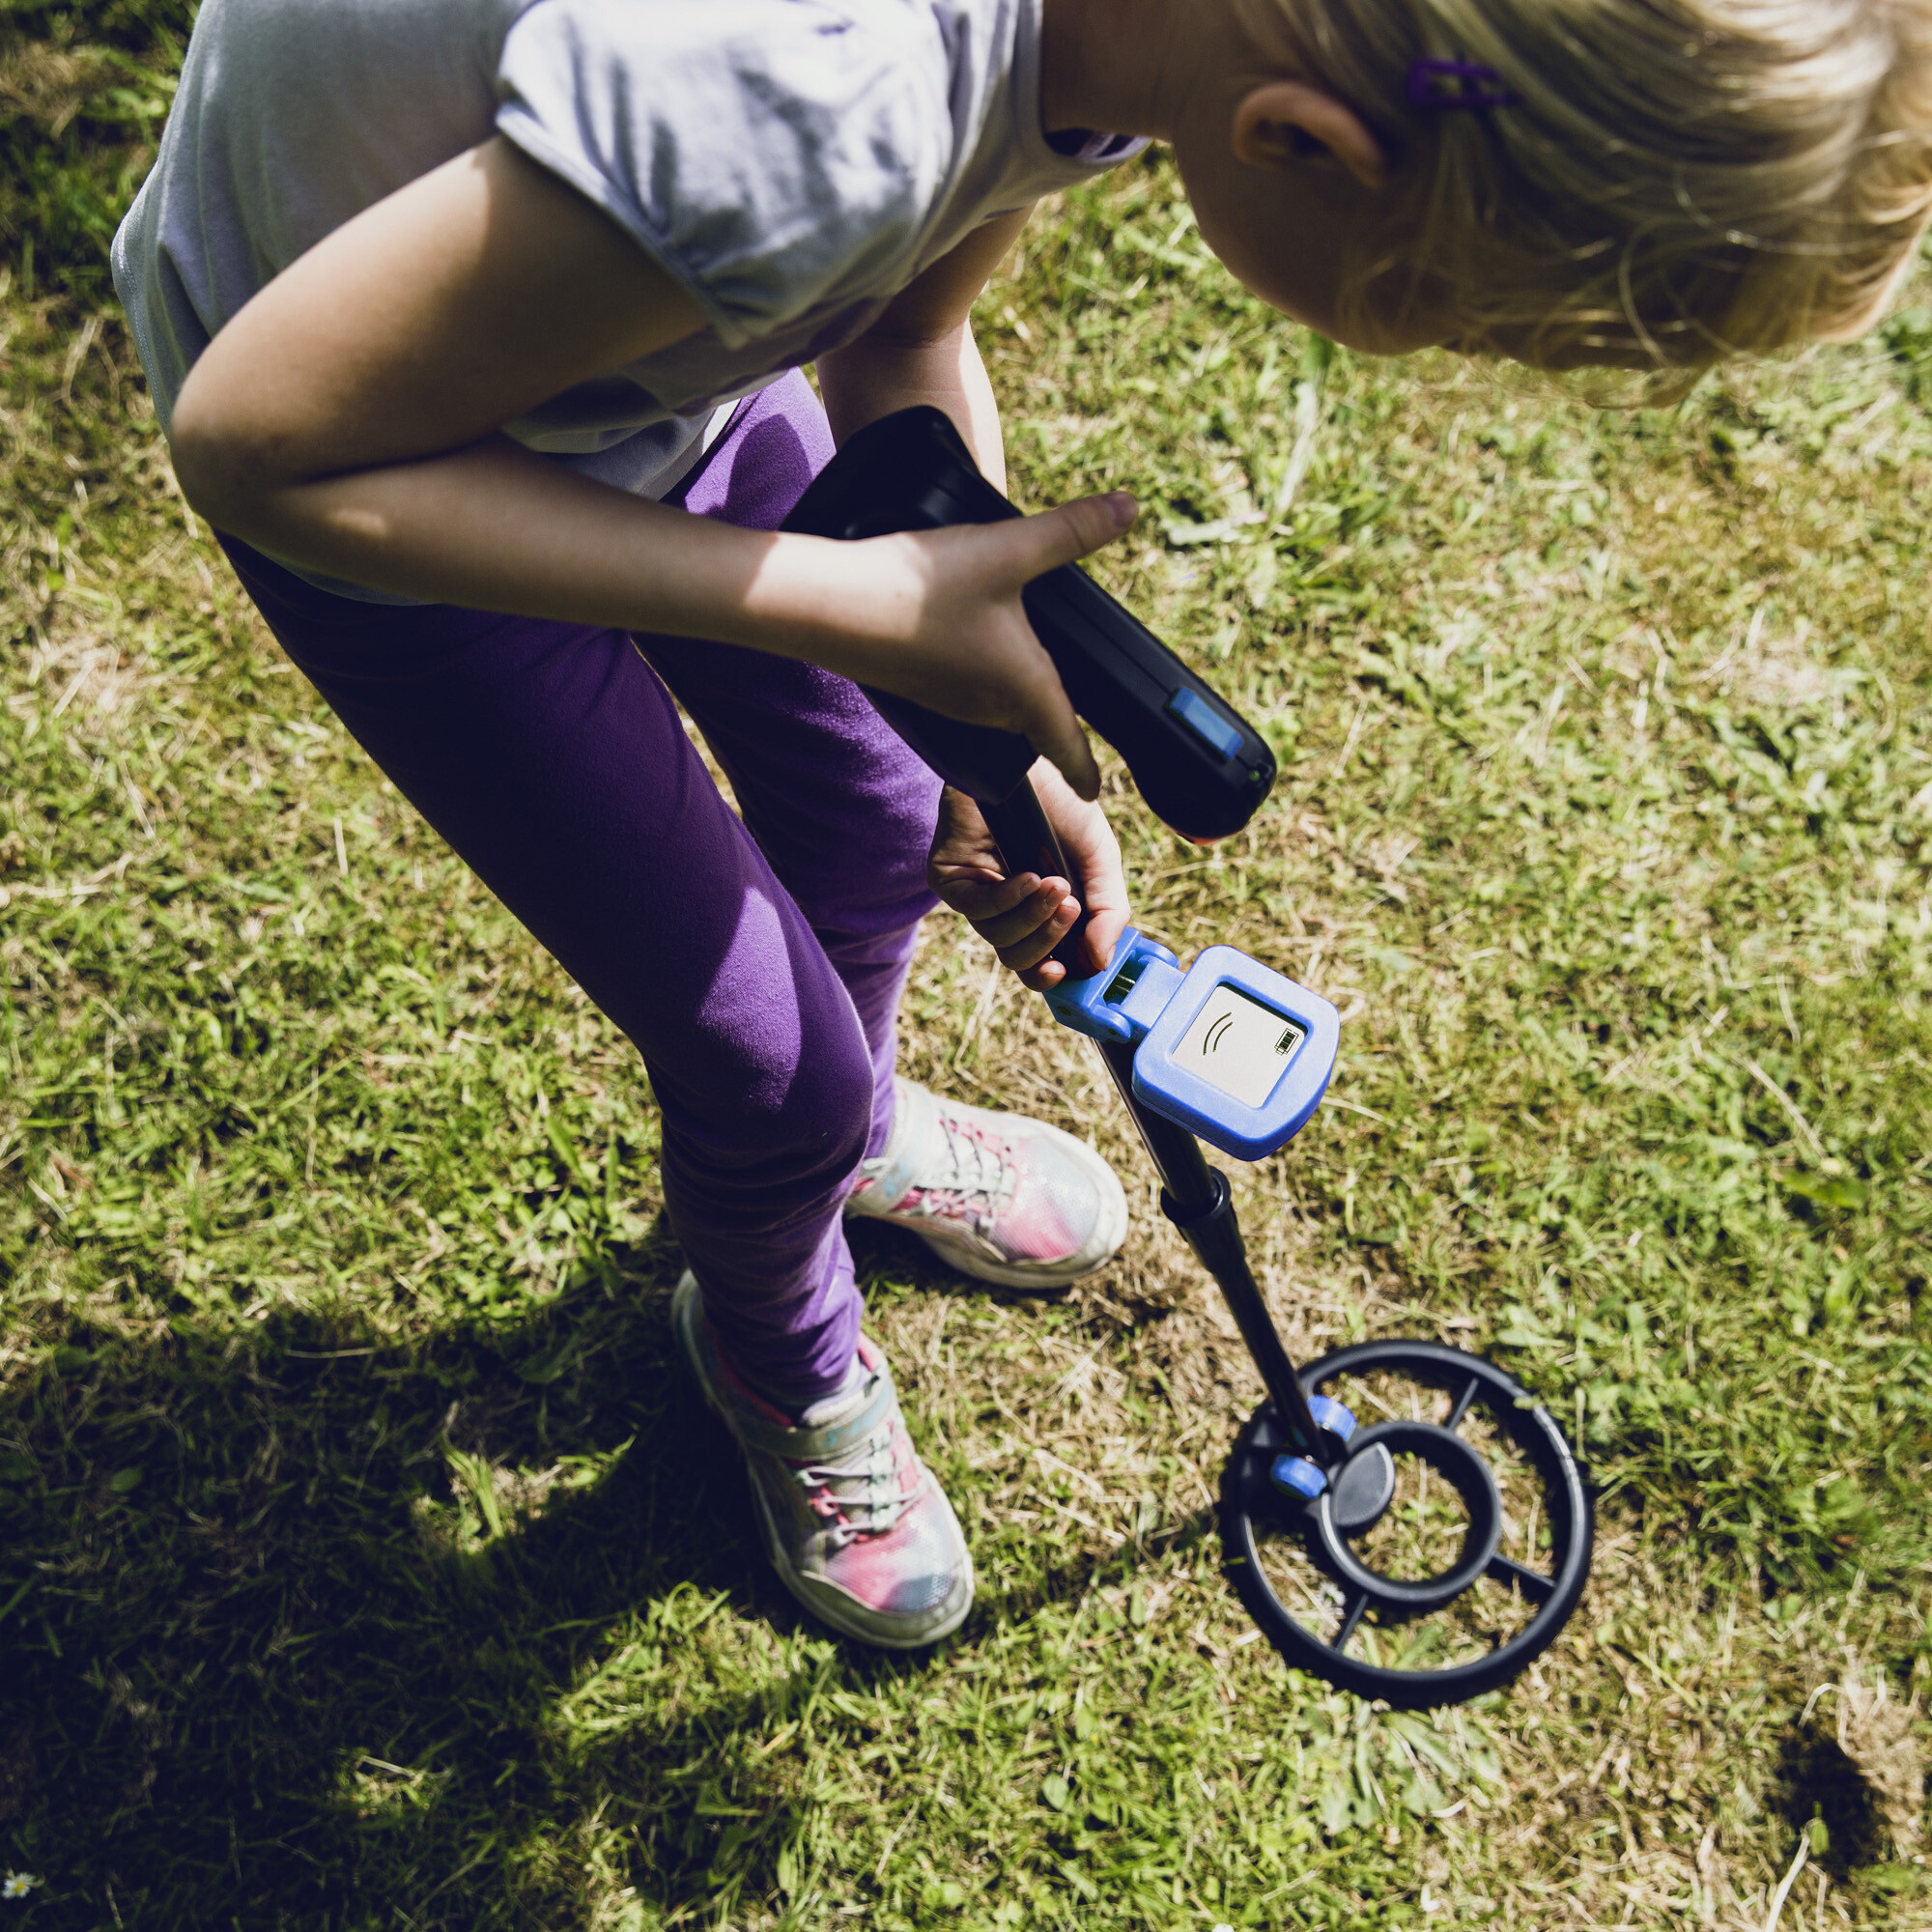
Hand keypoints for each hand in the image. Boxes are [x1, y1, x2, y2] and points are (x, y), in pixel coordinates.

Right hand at [828, 492, 1136, 799]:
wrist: (832, 606)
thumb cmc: (922, 588)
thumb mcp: (1009, 549)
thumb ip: (1071, 531)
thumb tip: (1128, 507)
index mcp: (1024, 690)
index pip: (1067, 746)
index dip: (1086, 770)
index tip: (1095, 792)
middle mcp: (990, 707)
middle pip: (1035, 723)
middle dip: (1055, 726)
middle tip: (1073, 734)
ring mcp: (951, 701)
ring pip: (998, 706)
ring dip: (1014, 696)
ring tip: (1028, 680)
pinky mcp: (920, 685)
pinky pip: (965, 691)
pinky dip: (979, 676)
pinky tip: (971, 644)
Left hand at [927, 762, 1130, 991]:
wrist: (1030, 761)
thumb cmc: (1062, 805)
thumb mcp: (1101, 860)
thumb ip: (1107, 911)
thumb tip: (1100, 961)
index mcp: (1038, 910)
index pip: (1037, 962)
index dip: (1049, 977)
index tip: (1069, 973)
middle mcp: (1004, 907)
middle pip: (1017, 958)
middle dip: (1048, 941)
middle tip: (1072, 910)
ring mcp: (975, 893)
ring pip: (998, 937)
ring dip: (1033, 916)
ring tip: (1056, 884)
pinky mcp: (949, 877)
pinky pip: (977, 908)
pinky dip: (1007, 898)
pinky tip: (1028, 877)